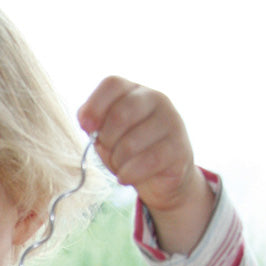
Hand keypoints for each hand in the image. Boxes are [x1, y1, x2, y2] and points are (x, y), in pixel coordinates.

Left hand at [78, 76, 213, 253]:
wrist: (166, 181)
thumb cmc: (131, 154)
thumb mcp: (110, 138)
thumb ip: (97, 128)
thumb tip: (85, 122)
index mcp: (136, 92)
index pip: (112, 84)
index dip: (94, 105)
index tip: (85, 126)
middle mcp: (157, 101)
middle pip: (118, 115)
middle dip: (106, 142)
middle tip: (110, 155)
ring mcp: (172, 124)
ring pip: (129, 142)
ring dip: (118, 162)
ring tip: (124, 167)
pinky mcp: (179, 152)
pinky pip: (144, 163)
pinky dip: (130, 174)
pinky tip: (131, 177)